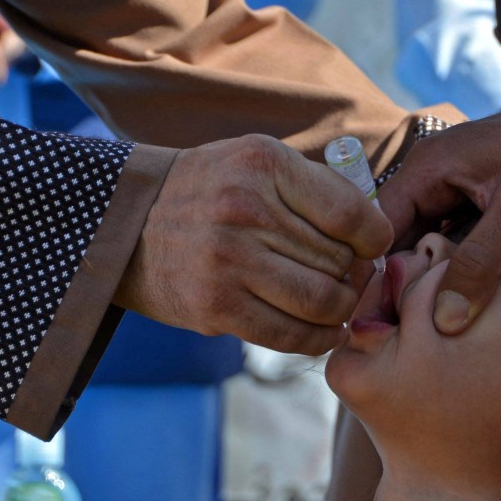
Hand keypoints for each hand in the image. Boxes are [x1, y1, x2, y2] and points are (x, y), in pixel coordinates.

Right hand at [115, 134, 392, 353]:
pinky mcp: (215, 306)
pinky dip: (318, 338)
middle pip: (338, 260)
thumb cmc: (209, 190)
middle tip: (351, 278)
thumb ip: (314, 187)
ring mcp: (228, 260)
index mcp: (264, 164)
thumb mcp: (255, 161)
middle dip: (355, 275)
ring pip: (322, 300)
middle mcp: (246, 209)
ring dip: (341, 309)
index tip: (373, 246)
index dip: (375, 238)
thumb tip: (375, 233)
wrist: (126, 222)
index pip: (350, 213)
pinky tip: (325, 330)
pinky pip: (289, 334)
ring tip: (338, 304)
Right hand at [380, 38, 500, 334]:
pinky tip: (465, 305)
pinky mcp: (496, 205)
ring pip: (435, 244)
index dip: (372, 273)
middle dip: (401, 281)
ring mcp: (469, 190)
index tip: (374, 323)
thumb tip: (444, 322)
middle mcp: (441, 175)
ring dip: (435, 279)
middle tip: (398, 336)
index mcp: (431, 165)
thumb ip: (478, 265)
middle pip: (402, 237)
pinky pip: (464, 244)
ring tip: (426, 328)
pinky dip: (464, 270)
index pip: (377, 224)